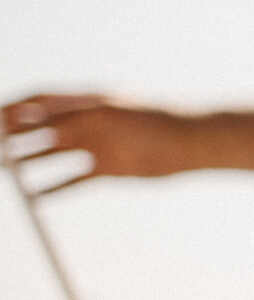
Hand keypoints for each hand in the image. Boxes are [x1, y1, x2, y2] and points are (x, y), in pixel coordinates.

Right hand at [2, 94, 197, 191]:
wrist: (189, 144)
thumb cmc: (150, 123)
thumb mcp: (104, 117)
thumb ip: (65, 119)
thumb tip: (26, 120)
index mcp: (84, 102)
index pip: (38, 102)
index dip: (13, 110)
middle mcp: (86, 124)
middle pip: (40, 129)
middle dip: (13, 138)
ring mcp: (97, 147)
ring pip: (53, 155)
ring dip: (29, 162)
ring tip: (5, 172)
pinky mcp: (109, 169)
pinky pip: (75, 180)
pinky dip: (56, 189)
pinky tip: (37, 198)